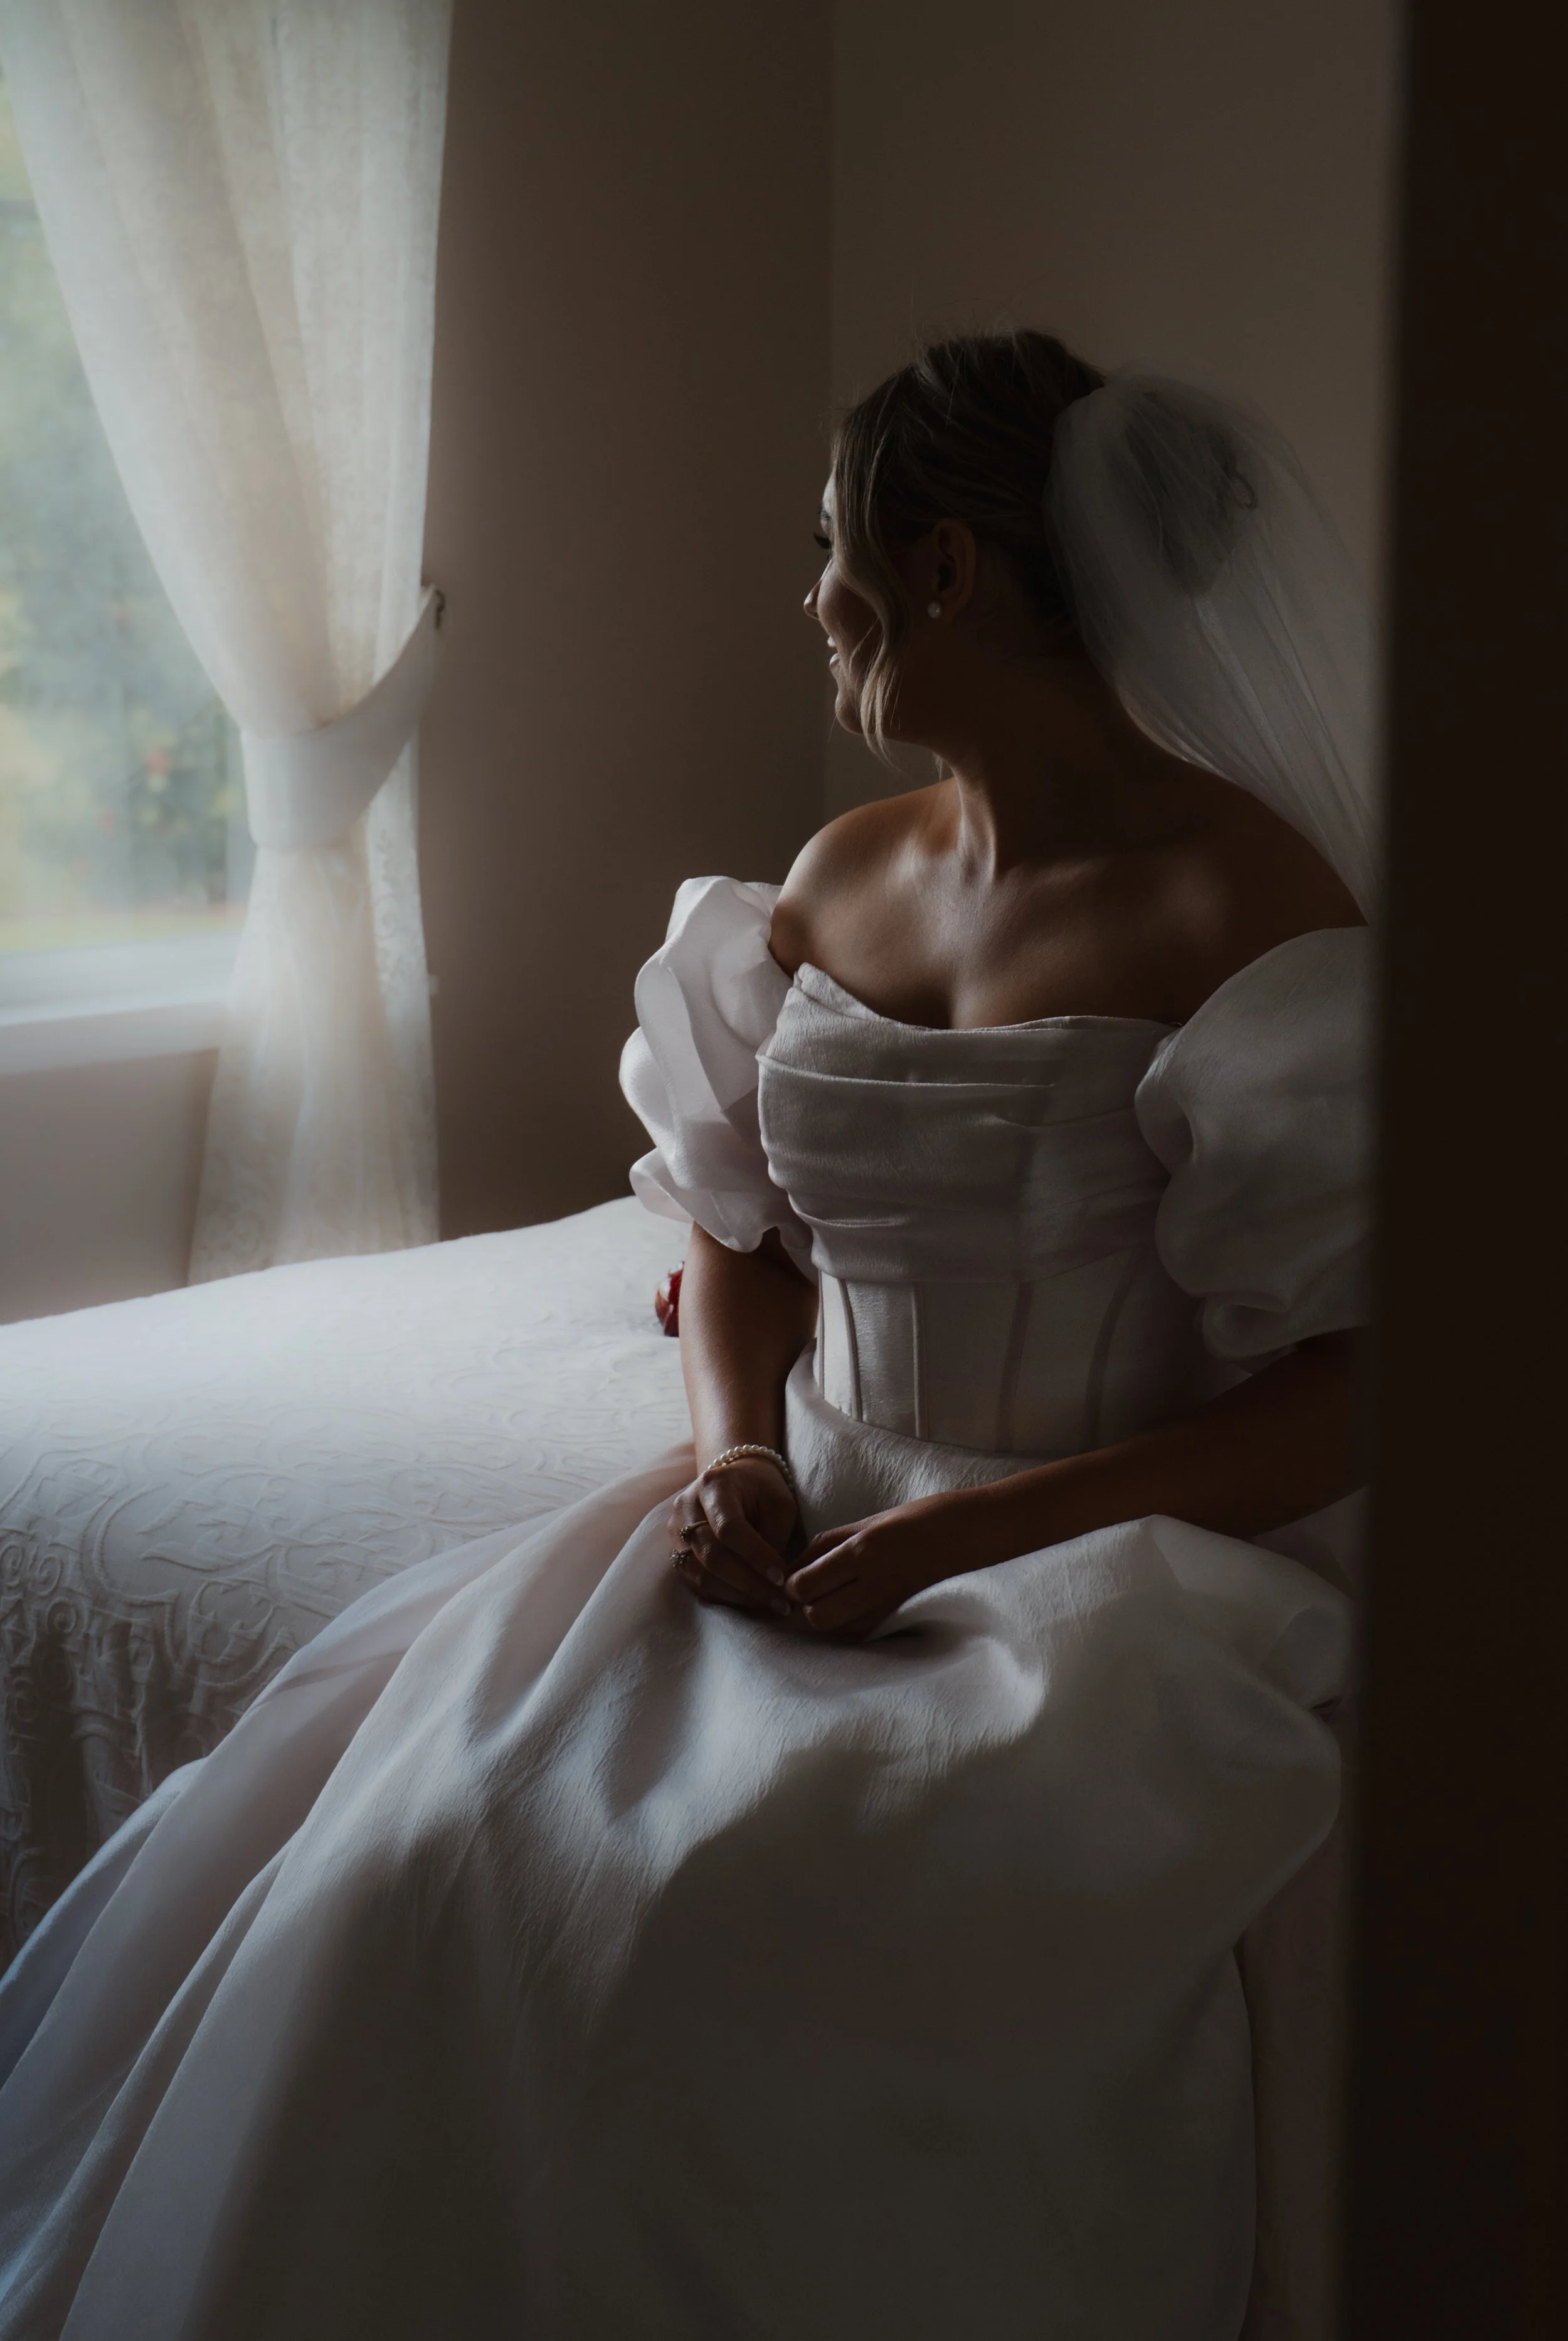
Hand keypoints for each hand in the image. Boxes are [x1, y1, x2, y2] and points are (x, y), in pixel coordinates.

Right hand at [666, 1456, 798, 1617]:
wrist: (732, 1479)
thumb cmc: (761, 1489)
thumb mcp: (778, 1502)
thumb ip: (775, 1537)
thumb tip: (773, 1580)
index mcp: (713, 1485)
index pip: (729, 1528)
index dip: (756, 1556)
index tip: (782, 1577)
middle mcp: (686, 1508)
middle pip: (711, 1554)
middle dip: (749, 1583)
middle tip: (780, 1601)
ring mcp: (675, 1532)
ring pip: (701, 1574)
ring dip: (738, 1596)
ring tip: (769, 1605)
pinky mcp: (676, 1553)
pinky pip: (696, 1583)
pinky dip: (725, 1596)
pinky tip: (749, 1601)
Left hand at [785, 1491, 975, 1637]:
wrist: (961, 1535)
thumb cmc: (911, 1520)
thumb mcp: (862, 1523)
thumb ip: (823, 1547)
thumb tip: (791, 1569)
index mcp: (861, 1551)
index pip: (806, 1585)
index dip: (792, 1584)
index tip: (795, 1575)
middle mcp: (872, 1582)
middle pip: (817, 1616)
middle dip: (806, 1605)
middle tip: (812, 1588)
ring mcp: (886, 1604)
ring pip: (836, 1629)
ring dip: (826, 1615)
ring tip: (833, 1594)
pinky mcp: (896, 1616)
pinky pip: (858, 1632)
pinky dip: (846, 1623)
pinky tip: (852, 1604)